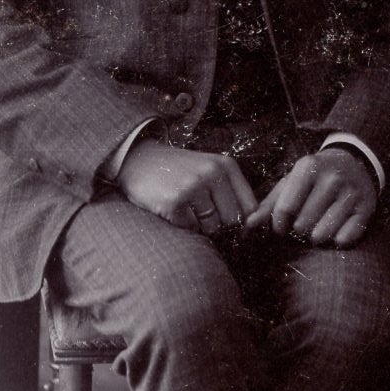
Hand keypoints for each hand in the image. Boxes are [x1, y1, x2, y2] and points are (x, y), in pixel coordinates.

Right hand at [116, 138, 257, 231]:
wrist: (139, 160)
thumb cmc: (179, 171)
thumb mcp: (210, 170)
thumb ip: (231, 193)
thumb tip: (249, 230)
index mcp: (226, 165)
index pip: (250, 206)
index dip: (244, 222)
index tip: (232, 224)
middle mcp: (212, 173)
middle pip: (232, 220)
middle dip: (218, 222)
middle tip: (199, 209)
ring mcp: (193, 186)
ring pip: (211, 227)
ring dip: (199, 224)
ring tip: (185, 205)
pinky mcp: (175, 201)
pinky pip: (190, 228)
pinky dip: (182, 224)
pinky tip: (172, 208)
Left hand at [246, 146, 378, 247]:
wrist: (354, 162)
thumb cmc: (314, 177)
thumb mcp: (291, 182)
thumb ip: (269, 204)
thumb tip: (247, 226)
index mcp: (308, 167)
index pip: (285, 208)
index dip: (278, 225)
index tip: (280, 228)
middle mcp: (332, 178)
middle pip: (303, 224)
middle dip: (298, 231)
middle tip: (301, 225)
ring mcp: (351, 193)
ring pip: (323, 234)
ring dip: (316, 237)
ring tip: (316, 228)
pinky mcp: (366, 208)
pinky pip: (346, 238)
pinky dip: (337, 240)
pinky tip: (335, 229)